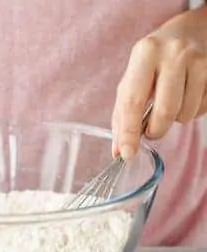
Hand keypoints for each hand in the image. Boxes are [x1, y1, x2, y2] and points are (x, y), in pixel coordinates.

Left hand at [112, 6, 206, 158]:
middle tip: (150, 130)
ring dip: (174, 120)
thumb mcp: (132, 80)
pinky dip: (190, 112)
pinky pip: (201, 110)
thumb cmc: (154, 62)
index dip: (129, 133)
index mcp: (145, 54)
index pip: (133, 102)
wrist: (190, 32)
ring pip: (185, 115)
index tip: (126, 154)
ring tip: (170, 103)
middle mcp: (174, 54)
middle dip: (155, 131)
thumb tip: (119, 149)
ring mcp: (200, 60)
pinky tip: (186, 96)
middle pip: (164, 112)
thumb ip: (122, 115)